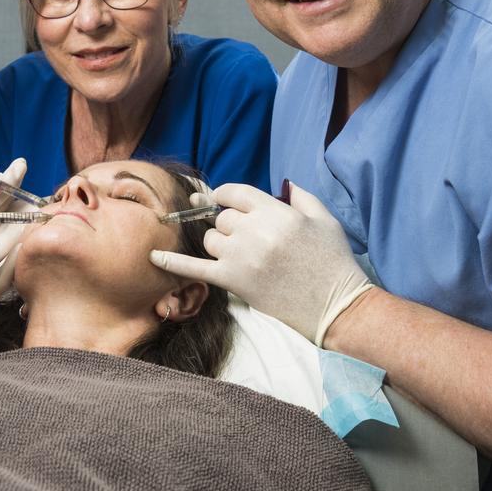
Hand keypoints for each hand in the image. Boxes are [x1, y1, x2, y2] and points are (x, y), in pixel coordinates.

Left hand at [149, 182, 373, 345]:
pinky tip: (154, 256)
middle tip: (243, 237)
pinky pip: (195, 268)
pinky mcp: (234, 282)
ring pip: (210, 239)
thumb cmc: (334, 261)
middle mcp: (254, 231)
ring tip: (237, 254)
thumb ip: (300, 196)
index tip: (221, 200)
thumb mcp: (324, 219)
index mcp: (275, 211)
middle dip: (227, 224)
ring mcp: (242, 257)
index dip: (226, 196)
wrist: (337, 306)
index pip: (234, 193)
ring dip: (217, 243)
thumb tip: (282, 184)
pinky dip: (172, 262)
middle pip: (221, 217)